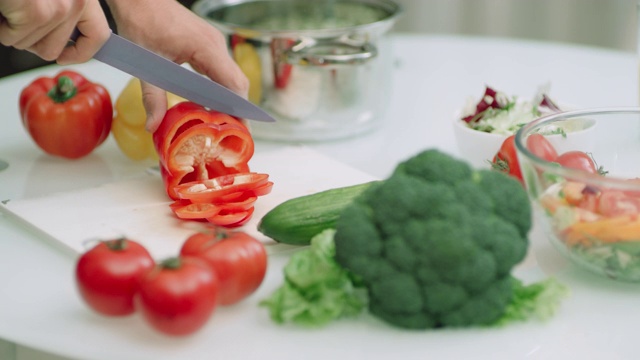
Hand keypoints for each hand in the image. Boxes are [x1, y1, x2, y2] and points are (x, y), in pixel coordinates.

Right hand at [0, 0, 109, 62]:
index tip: (64, 56)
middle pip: (58, 48)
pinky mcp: (38, 13)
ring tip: (12, 7)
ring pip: (35, 45)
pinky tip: (4, 9)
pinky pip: (15, 39)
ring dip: (16, 31)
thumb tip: (66, 47)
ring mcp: (61, 7)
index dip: (81, 52)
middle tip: (18, 22)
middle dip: (32, 41)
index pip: (99, 34)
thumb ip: (65, 15)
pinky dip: (2, 29)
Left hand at [106, 0, 248, 131]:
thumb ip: (153, 96)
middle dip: (237, 110)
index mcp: (206, 48)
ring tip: (222, 124)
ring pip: (231, 78)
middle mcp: (216, 45)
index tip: (239, 130)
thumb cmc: (142, 21)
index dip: (240, 109)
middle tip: (231, 134)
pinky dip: (220, 90)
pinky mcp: (207, 46)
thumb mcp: (146, 63)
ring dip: (229, 101)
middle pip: (238, 83)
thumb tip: (154, 126)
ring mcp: (213, 44)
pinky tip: (210, 105)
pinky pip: (221, 71)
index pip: (234, 84)